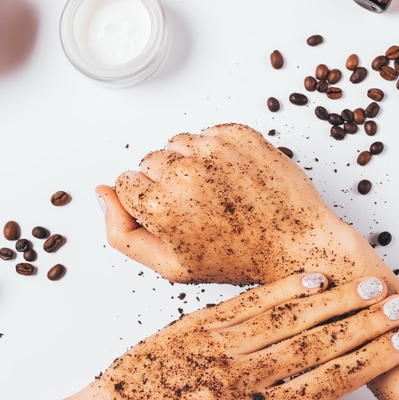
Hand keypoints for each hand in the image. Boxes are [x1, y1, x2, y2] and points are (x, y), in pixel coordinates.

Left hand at [80, 271, 398, 399]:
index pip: (327, 382)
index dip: (371, 360)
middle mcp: (240, 378)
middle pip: (316, 345)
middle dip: (365, 325)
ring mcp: (218, 345)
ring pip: (288, 317)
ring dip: (334, 301)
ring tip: (369, 288)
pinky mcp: (197, 323)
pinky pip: (249, 301)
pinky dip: (284, 289)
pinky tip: (314, 279)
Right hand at [101, 123, 368, 284]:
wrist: (298, 244)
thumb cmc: (236, 260)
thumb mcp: (170, 267)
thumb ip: (121, 234)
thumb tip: (100, 191)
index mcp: (161, 205)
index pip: (125, 182)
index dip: (146, 202)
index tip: (172, 217)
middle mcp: (184, 171)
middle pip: (150, 160)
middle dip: (165, 181)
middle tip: (198, 208)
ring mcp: (214, 148)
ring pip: (176, 143)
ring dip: (188, 163)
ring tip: (216, 193)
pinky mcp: (239, 134)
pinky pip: (206, 132)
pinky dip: (213, 151)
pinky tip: (232, 178)